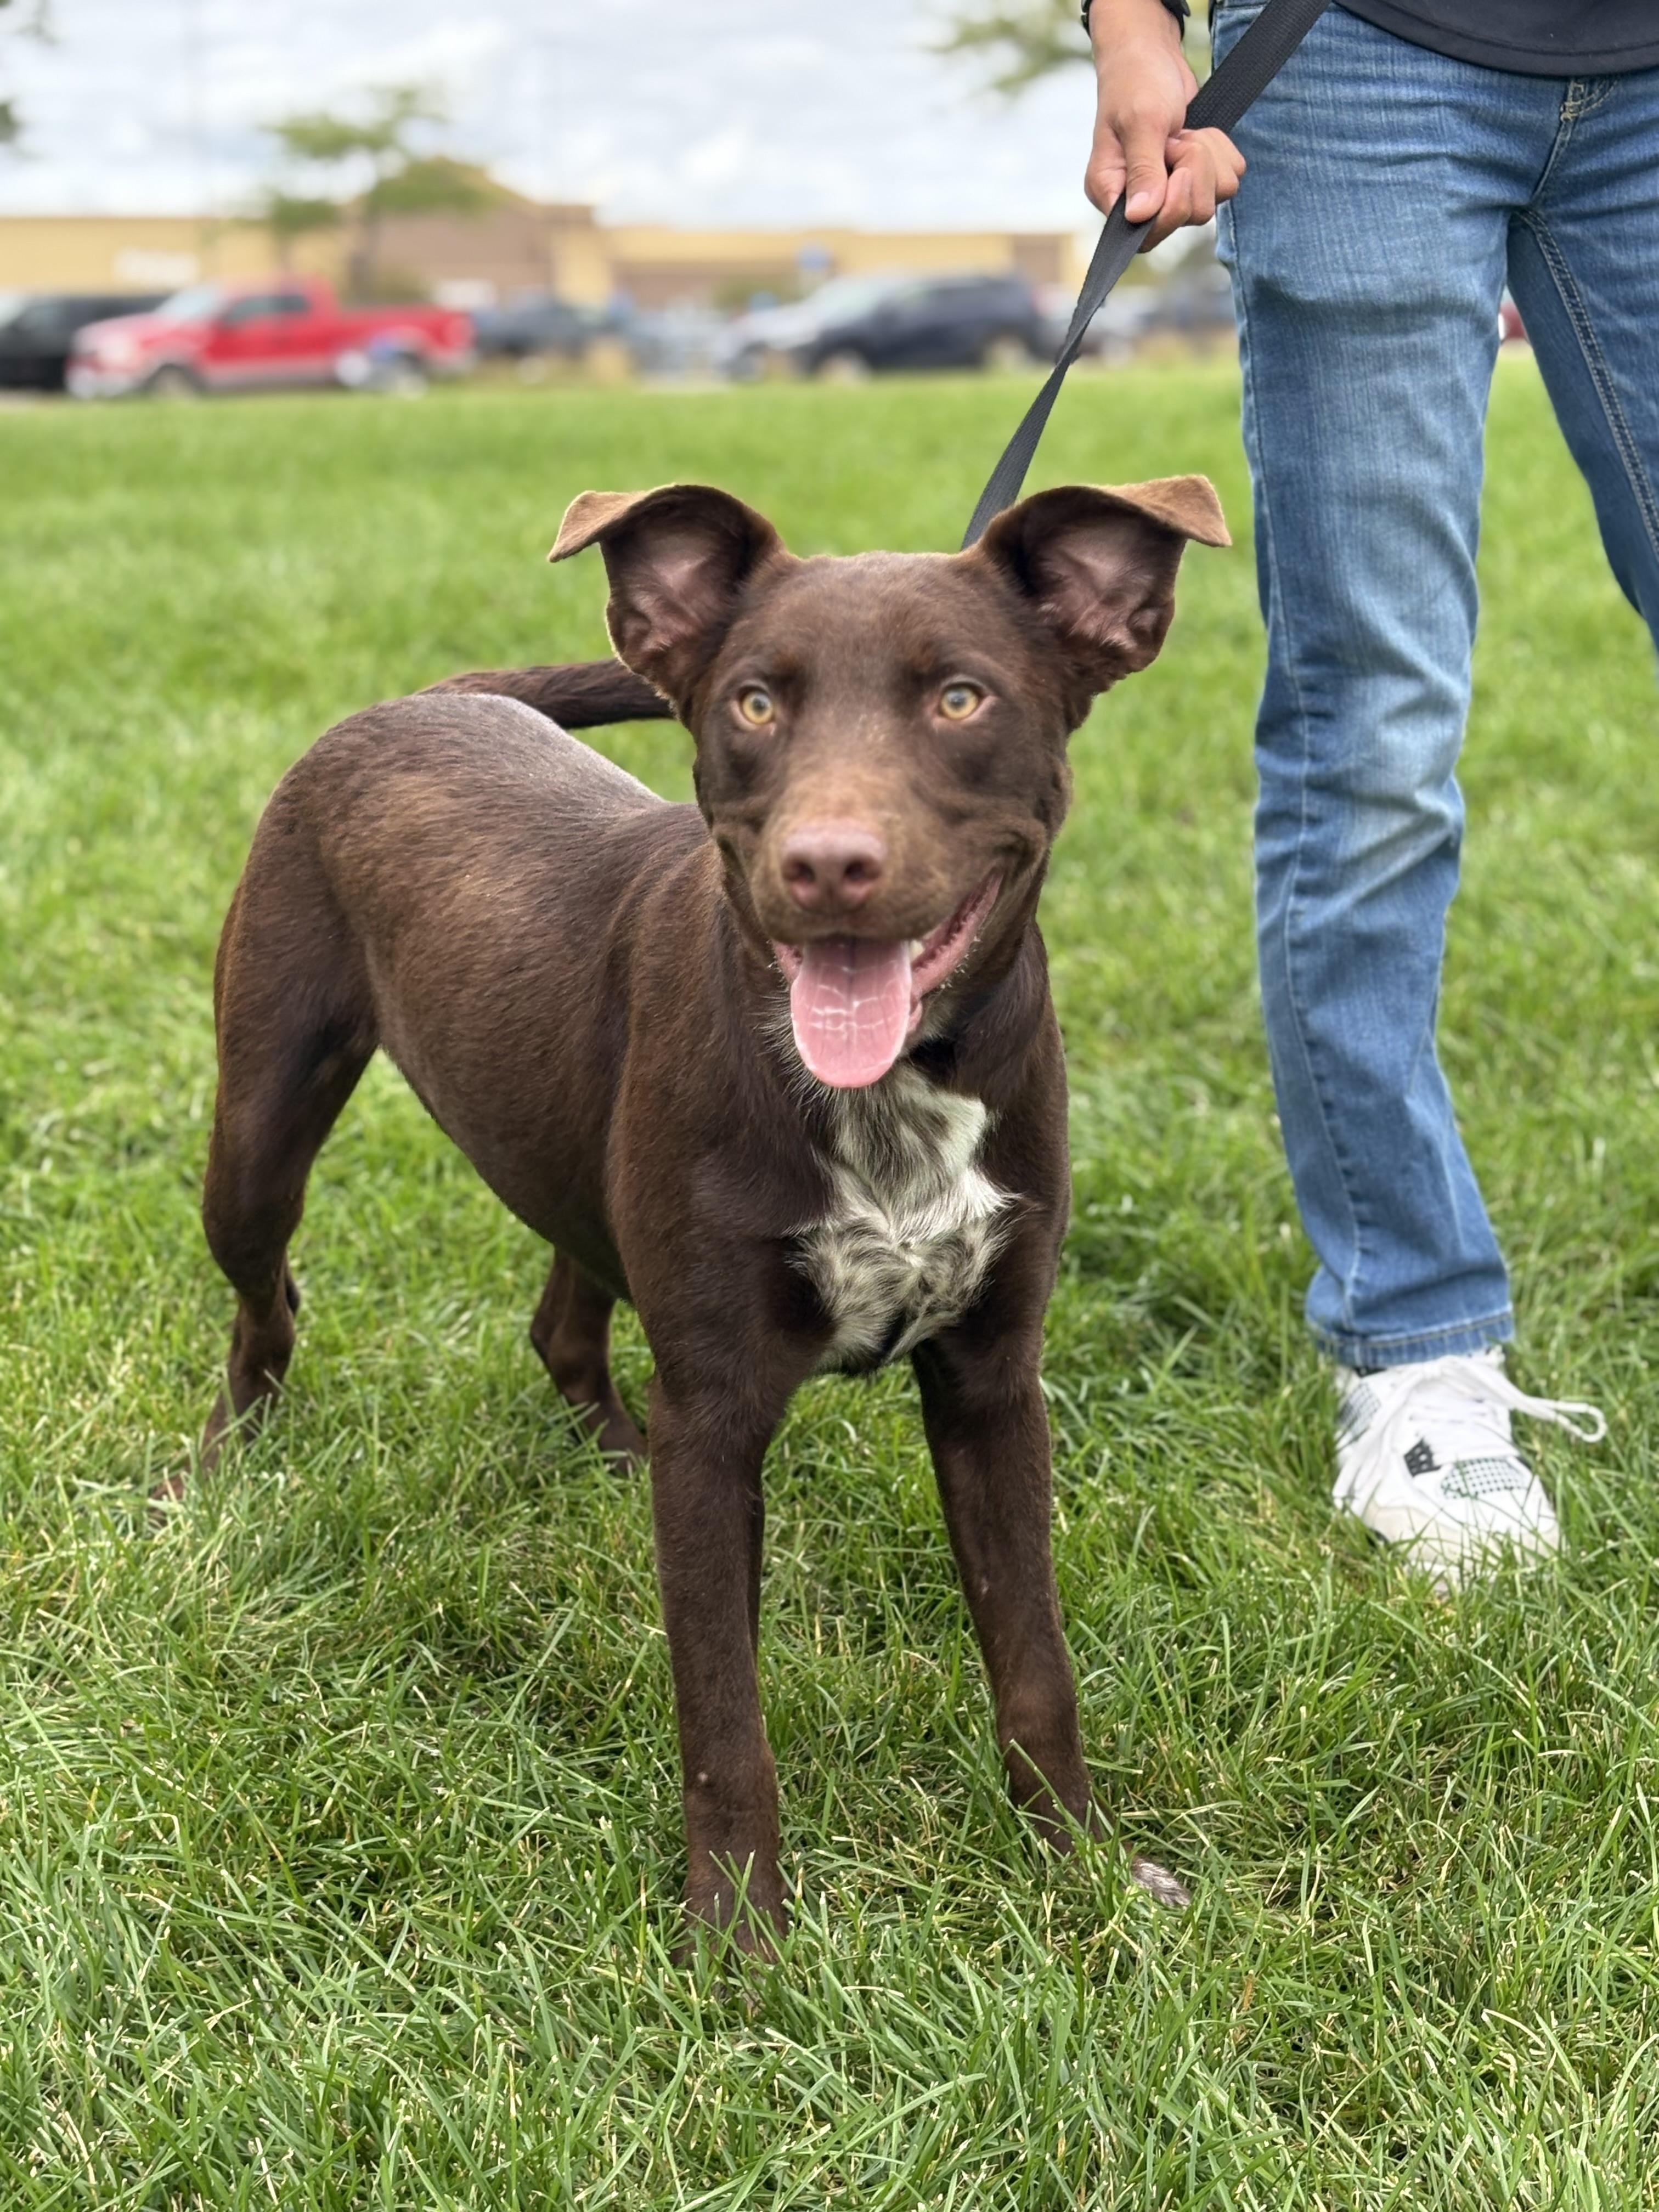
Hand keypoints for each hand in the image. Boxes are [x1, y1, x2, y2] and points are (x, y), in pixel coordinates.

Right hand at [1084, 0, 1245, 248]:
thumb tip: (1140, 217)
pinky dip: (1221, 152)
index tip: (1176, 169)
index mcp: (1112, 193)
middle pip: (1190, 216)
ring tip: (1184, 132)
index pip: (1146, 235)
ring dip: (1208, 158)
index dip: (1172, 208)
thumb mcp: (1140, 121)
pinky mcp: (1197, 179)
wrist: (1152, 56)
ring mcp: (1170, 192)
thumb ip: (1143, 171)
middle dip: (1194, 170)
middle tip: (1177, 137)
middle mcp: (1139, 201)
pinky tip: (1197, 133)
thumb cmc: (1135, 82)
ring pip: (1214, 200)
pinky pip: (1228, 181)